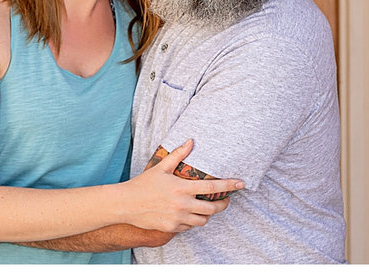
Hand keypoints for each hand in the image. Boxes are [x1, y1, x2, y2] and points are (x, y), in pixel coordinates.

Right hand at [122, 141, 241, 232]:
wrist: (127, 204)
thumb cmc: (143, 184)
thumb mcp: (160, 167)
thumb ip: (178, 155)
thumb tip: (191, 141)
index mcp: (181, 187)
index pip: (211, 186)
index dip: (228, 185)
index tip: (240, 184)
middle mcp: (183, 204)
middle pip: (213, 208)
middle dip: (222, 204)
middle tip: (224, 200)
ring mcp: (179, 218)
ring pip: (203, 220)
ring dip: (207, 213)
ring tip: (204, 206)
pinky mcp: (174, 228)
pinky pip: (190, 226)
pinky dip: (192, 220)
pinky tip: (187, 213)